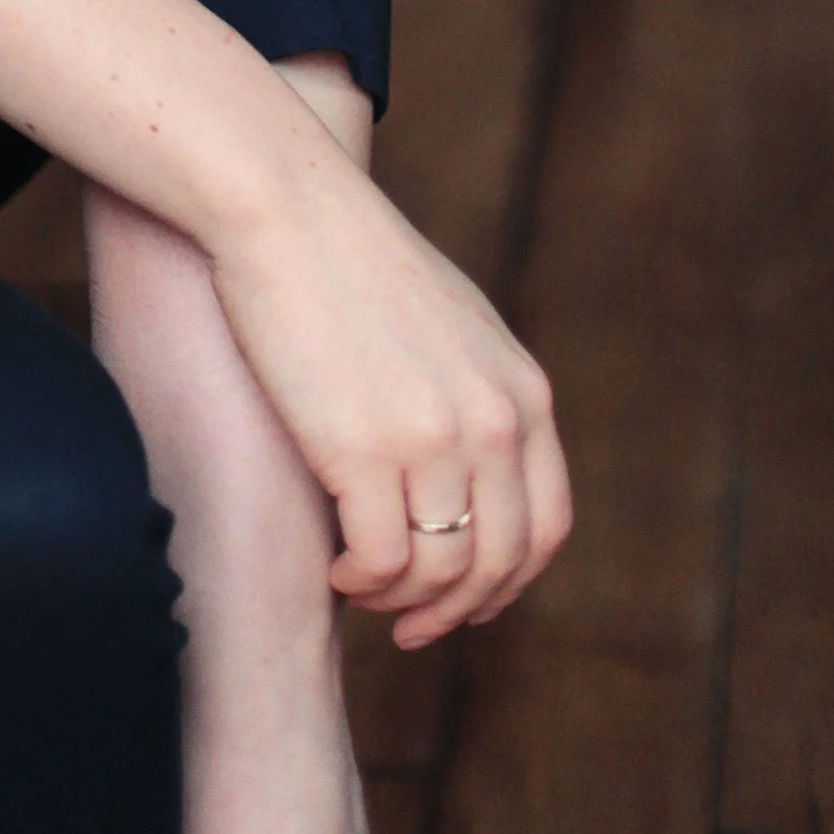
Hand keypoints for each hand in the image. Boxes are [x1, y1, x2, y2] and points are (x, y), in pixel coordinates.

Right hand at [208, 151, 570, 648]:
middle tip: (410, 627)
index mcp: (522, 392)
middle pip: (498, 562)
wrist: (285, 205)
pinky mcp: (362, 450)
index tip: (464, 600)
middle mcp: (492, 421)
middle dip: (455, 610)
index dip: (508, 581)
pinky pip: (381, 562)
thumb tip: (468, 475)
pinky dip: (362, 583)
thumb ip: (478, 394)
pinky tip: (336, 570)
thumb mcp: (451, 324)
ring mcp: (431, 438)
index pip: (547, 526)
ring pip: (439, 572)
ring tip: (361, 590)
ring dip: (402, 602)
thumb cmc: (349, 259)